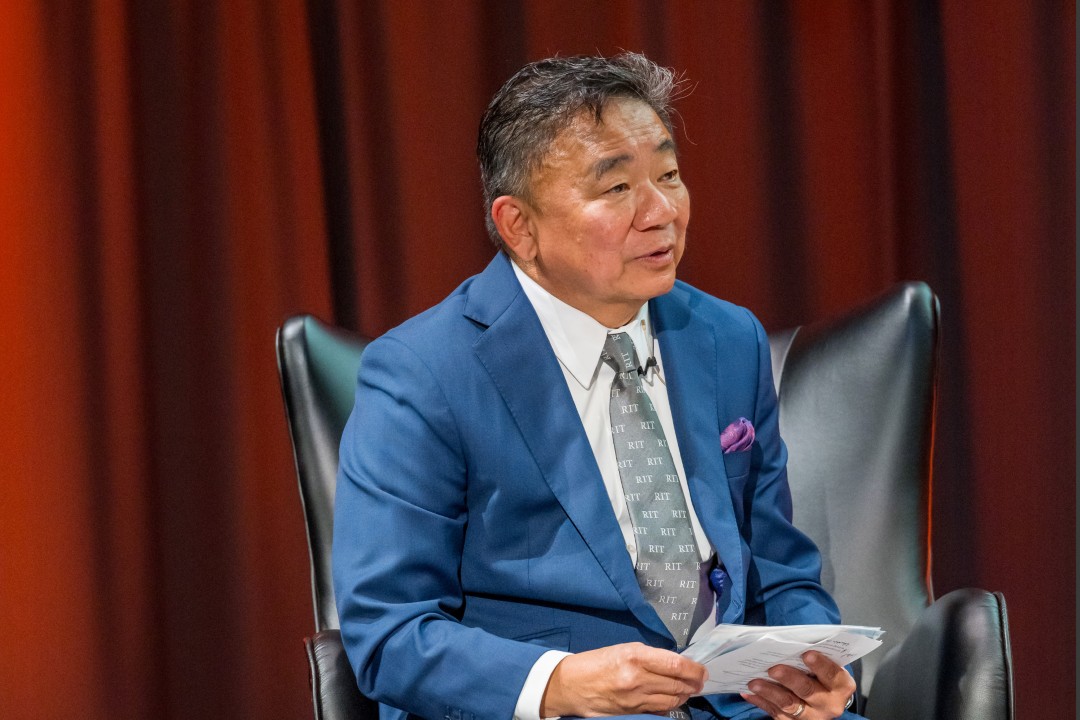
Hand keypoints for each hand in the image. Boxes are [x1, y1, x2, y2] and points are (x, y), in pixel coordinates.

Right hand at [539, 642, 707, 717]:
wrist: (571, 684)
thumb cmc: (595, 662)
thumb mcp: (623, 649)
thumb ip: (649, 656)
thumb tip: (674, 664)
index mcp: (634, 656)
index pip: (675, 665)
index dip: (694, 669)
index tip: (702, 670)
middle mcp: (636, 678)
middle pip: (677, 684)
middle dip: (693, 683)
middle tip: (700, 680)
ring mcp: (634, 698)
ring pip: (672, 700)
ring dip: (684, 695)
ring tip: (689, 690)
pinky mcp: (632, 712)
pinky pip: (659, 710)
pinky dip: (670, 704)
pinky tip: (673, 699)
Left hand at [740, 651, 855, 718]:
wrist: (825, 703)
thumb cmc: (823, 677)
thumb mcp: (827, 668)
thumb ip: (815, 657)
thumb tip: (788, 643)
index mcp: (841, 687)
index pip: (832, 675)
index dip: (820, 665)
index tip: (806, 654)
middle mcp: (828, 705)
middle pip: (807, 691)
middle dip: (789, 678)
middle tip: (773, 669)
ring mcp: (811, 717)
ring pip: (788, 705)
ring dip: (769, 692)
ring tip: (753, 682)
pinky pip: (775, 713)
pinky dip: (760, 702)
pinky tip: (748, 692)